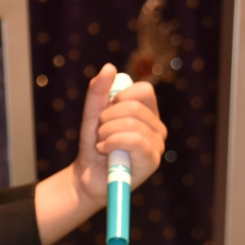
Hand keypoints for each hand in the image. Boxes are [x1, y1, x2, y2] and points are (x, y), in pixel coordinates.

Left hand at [34, 63, 167, 244]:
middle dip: (106, 118)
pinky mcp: (152, 161)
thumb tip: (109, 67)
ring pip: (131, 124)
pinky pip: (134, 140)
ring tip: (101, 143)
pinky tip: (105, 151)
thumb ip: (98, 92)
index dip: (119, 97)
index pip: (144, 90)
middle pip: (133, 107)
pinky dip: (112, 143)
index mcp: (147, 113)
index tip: (106, 111)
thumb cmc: (93, 145)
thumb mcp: (91, 115)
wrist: (87, 176)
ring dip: (106, 133)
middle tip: (100, 132)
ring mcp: (157, 145)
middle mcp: (157, 127)